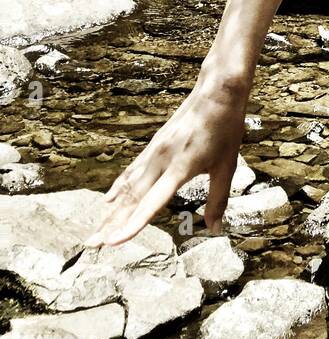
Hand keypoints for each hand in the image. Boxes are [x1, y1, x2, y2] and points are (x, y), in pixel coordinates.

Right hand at [82, 76, 250, 247]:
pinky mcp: (153, 146)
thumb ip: (218, 200)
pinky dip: (118, 189)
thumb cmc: (225, 129)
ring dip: (111, 210)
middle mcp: (160, 161)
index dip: (132, 225)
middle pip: (131, 199)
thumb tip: (214, 229)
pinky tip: (108, 201)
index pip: (150, 204)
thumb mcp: (227, 167)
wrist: (216, 93)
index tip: (113, 242)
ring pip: (127, 187)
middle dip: (111, 224)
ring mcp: (154, 152)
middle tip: (92, 245)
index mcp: (179, 168)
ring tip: (96, 230)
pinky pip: (131, 172)